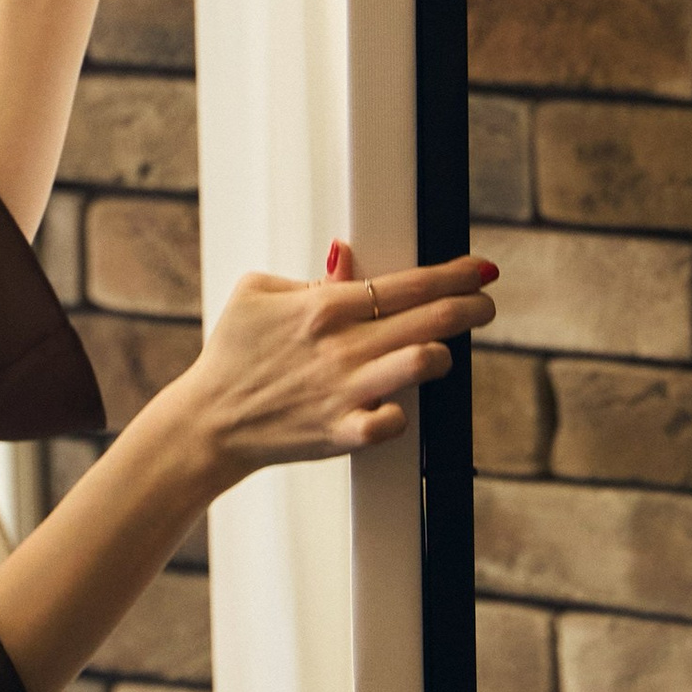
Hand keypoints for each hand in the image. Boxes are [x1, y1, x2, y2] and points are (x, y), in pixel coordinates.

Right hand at [174, 253, 498, 487]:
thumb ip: (310, 277)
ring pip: (421, 363)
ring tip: (446, 350)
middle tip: (484, 305)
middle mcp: (339, 347)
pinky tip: (400, 405)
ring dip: (444, 354)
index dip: (453, 274)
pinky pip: (392, 424)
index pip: (405, 282)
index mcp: (321, 307)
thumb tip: (348, 258)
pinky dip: (404, 414)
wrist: (207, 422)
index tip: (480, 270)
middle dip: (470, 308)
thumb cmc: (231, 355)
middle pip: (429, 318)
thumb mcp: (256, 294)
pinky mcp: (340, 433)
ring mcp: (343, 391)